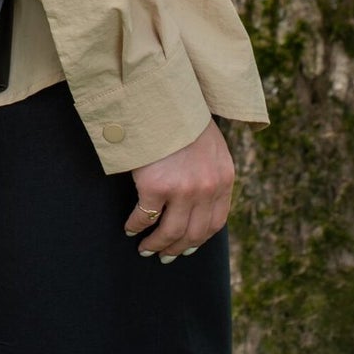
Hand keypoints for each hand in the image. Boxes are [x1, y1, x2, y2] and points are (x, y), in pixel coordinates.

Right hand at [124, 119, 234, 260]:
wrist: (164, 98)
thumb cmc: (183, 118)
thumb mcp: (210, 146)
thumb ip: (210, 172)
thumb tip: (200, 200)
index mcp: (224, 178)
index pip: (216, 222)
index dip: (199, 239)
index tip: (187, 246)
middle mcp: (207, 188)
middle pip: (194, 233)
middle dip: (177, 249)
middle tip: (164, 255)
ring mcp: (182, 190)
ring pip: (170, 232)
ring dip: (156, 245)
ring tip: (145, 248)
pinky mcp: (156, 187)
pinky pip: (145, 217)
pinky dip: (136, 226)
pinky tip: (130, 228)